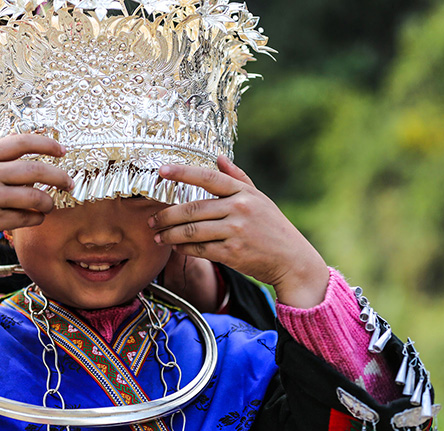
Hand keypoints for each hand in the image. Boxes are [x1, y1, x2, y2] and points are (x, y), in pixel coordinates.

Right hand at [0, 134, 72, 259]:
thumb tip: (23, 160)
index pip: (22, 142)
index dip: (47, 144)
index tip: (62, 150)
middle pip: (37, 170)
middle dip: (59, 176)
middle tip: (69, 182)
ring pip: (36, 197)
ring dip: (49, 202)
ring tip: (49, 204)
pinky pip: (26, 219)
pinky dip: (36, 218)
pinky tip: (35, 218)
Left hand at [148, 156, 328, 308]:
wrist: (292, 260)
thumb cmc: (273, 227)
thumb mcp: (259, 198)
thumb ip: (238, 178)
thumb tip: (218, 158)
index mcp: (244, 193)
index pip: (208, 178)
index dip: (183, 172)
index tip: (162, 170)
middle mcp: (239, 209)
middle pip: (192, 209)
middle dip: (166, 215)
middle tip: (152, 220)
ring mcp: (236, 231)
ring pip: (191, 231)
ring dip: (170, 234)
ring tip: (158, 236)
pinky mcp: (232, 253)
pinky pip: (199, 249)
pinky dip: (183, 248)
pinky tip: (175, 247)